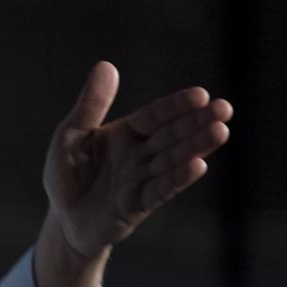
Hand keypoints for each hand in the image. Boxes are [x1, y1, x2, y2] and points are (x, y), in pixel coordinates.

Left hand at [44, 61, 232, 258]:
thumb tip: (106, 65)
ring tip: (220, 132)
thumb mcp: (70, 134)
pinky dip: (178, 178)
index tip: (201, 95)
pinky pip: (160, 190)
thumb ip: (90, 105)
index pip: (155, 116)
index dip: (176, 106)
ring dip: (196, 146)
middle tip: (224, 109)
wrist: (62, 221)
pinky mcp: (137, 205)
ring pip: (172, 160)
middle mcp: (139, 154)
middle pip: (172, 135)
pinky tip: (199, 166)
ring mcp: (141, 180)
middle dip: (198, 122)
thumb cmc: (67, 175)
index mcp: (126, 133)